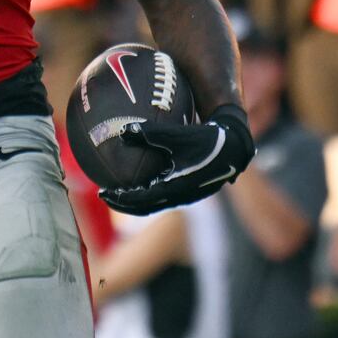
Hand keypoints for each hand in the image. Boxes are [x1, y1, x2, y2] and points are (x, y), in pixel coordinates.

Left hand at [100, 104, 254, 216]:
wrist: (235, 146)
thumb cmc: (206, 139)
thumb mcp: (176, 134)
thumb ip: (149, 132)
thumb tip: (123, 130)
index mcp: (176, 188)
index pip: (142, 200)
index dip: (121, 199)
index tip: (102, 193)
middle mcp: (180, 196)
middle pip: (146, 207)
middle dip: (124, 203)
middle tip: (104, 195)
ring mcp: (187, 194)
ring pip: (156, 202)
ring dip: (136, 198)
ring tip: (119, 189)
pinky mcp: (191, 188)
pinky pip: (165, 193)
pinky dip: (149, 190)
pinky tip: (141, 175)